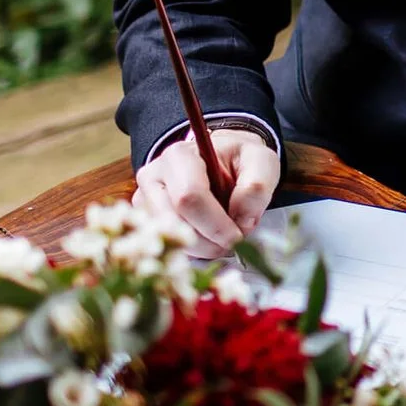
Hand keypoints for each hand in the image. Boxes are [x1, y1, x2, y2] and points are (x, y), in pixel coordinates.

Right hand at [134, 128, 280, 257]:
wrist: (222, 160)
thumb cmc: (239, 160)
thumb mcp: (261, 161)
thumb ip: (257, 187)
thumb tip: (241, 220)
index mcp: (179, 156)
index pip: (189, 197)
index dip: (215, 225)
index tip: (238, 237)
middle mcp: (153, 177)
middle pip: (174, 222)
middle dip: (209, 241)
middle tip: (234, 241)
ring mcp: (144, 200)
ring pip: (169, 239)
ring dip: (202, 248)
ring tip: (223, 236)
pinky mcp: (146, 220)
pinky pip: (167, 246)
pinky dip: (193, 250)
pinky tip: (208, 238)